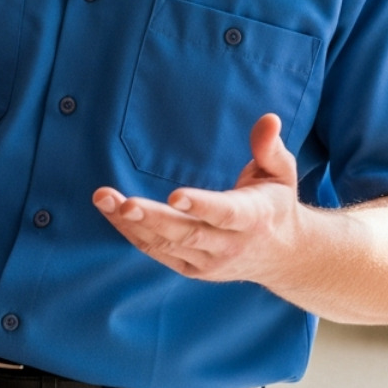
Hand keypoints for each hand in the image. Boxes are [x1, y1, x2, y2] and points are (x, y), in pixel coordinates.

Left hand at [93, 113, 298, 284]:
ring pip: (167, 245)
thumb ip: (270, 147)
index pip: (225, 213)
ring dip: (132, 224)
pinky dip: (134, 234)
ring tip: (104, 200)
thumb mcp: (281, 173)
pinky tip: (112, 213)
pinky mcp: (193, 269)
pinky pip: (159, 252)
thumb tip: (268, 118)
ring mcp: (209, 261)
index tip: (174, 195)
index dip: (200, 205)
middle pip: (187, 233)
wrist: (284, 256)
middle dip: (153, 218)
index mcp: (253, 218)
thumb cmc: (275, 204)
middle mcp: (230, 245)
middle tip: (124, 203)